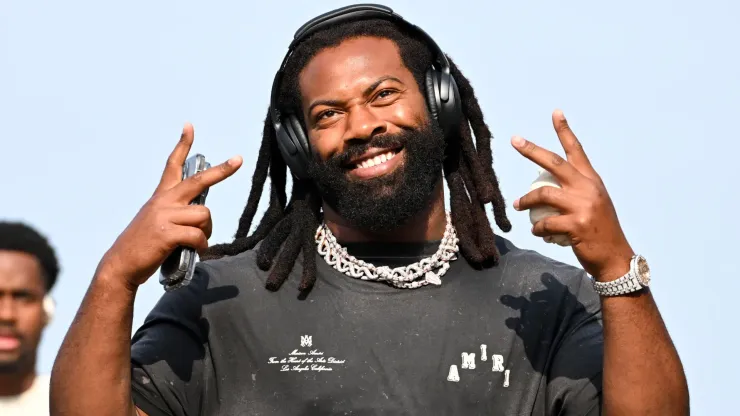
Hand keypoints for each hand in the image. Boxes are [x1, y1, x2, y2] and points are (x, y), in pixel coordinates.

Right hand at [99, 123, 242, 288]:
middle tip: (238, 160)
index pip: (172, 165)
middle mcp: (163, 201)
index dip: (182, 145)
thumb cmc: (144, 246)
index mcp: (161, 197)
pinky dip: (200, 246)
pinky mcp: (167, 233)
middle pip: (198, 181)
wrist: (121, 265)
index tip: (189, 127)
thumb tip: (202, 216)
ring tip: (195, 242)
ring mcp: (164, 216)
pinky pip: (198, 236)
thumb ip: (177, 214)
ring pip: (204, 215)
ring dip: (206, 232)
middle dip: (221, 171)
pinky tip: (193, 252)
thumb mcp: (158, 222)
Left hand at [511, 110, 633, 281]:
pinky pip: (545, 223)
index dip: (565, 130)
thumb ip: (575, 191)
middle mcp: (588, 188)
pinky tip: (537, 232)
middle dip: (532, 150)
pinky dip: (537, 229)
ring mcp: (583, 206)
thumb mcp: (594, 204)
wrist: (615, 257)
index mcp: (592, 181)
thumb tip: (548, 186)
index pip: (576, 150)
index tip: (556, 113)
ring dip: (526, 201)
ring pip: (543, 195)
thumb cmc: (599, 231)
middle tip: (514, 140)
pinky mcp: (576, 225)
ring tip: (519, 206)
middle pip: (555, 163)